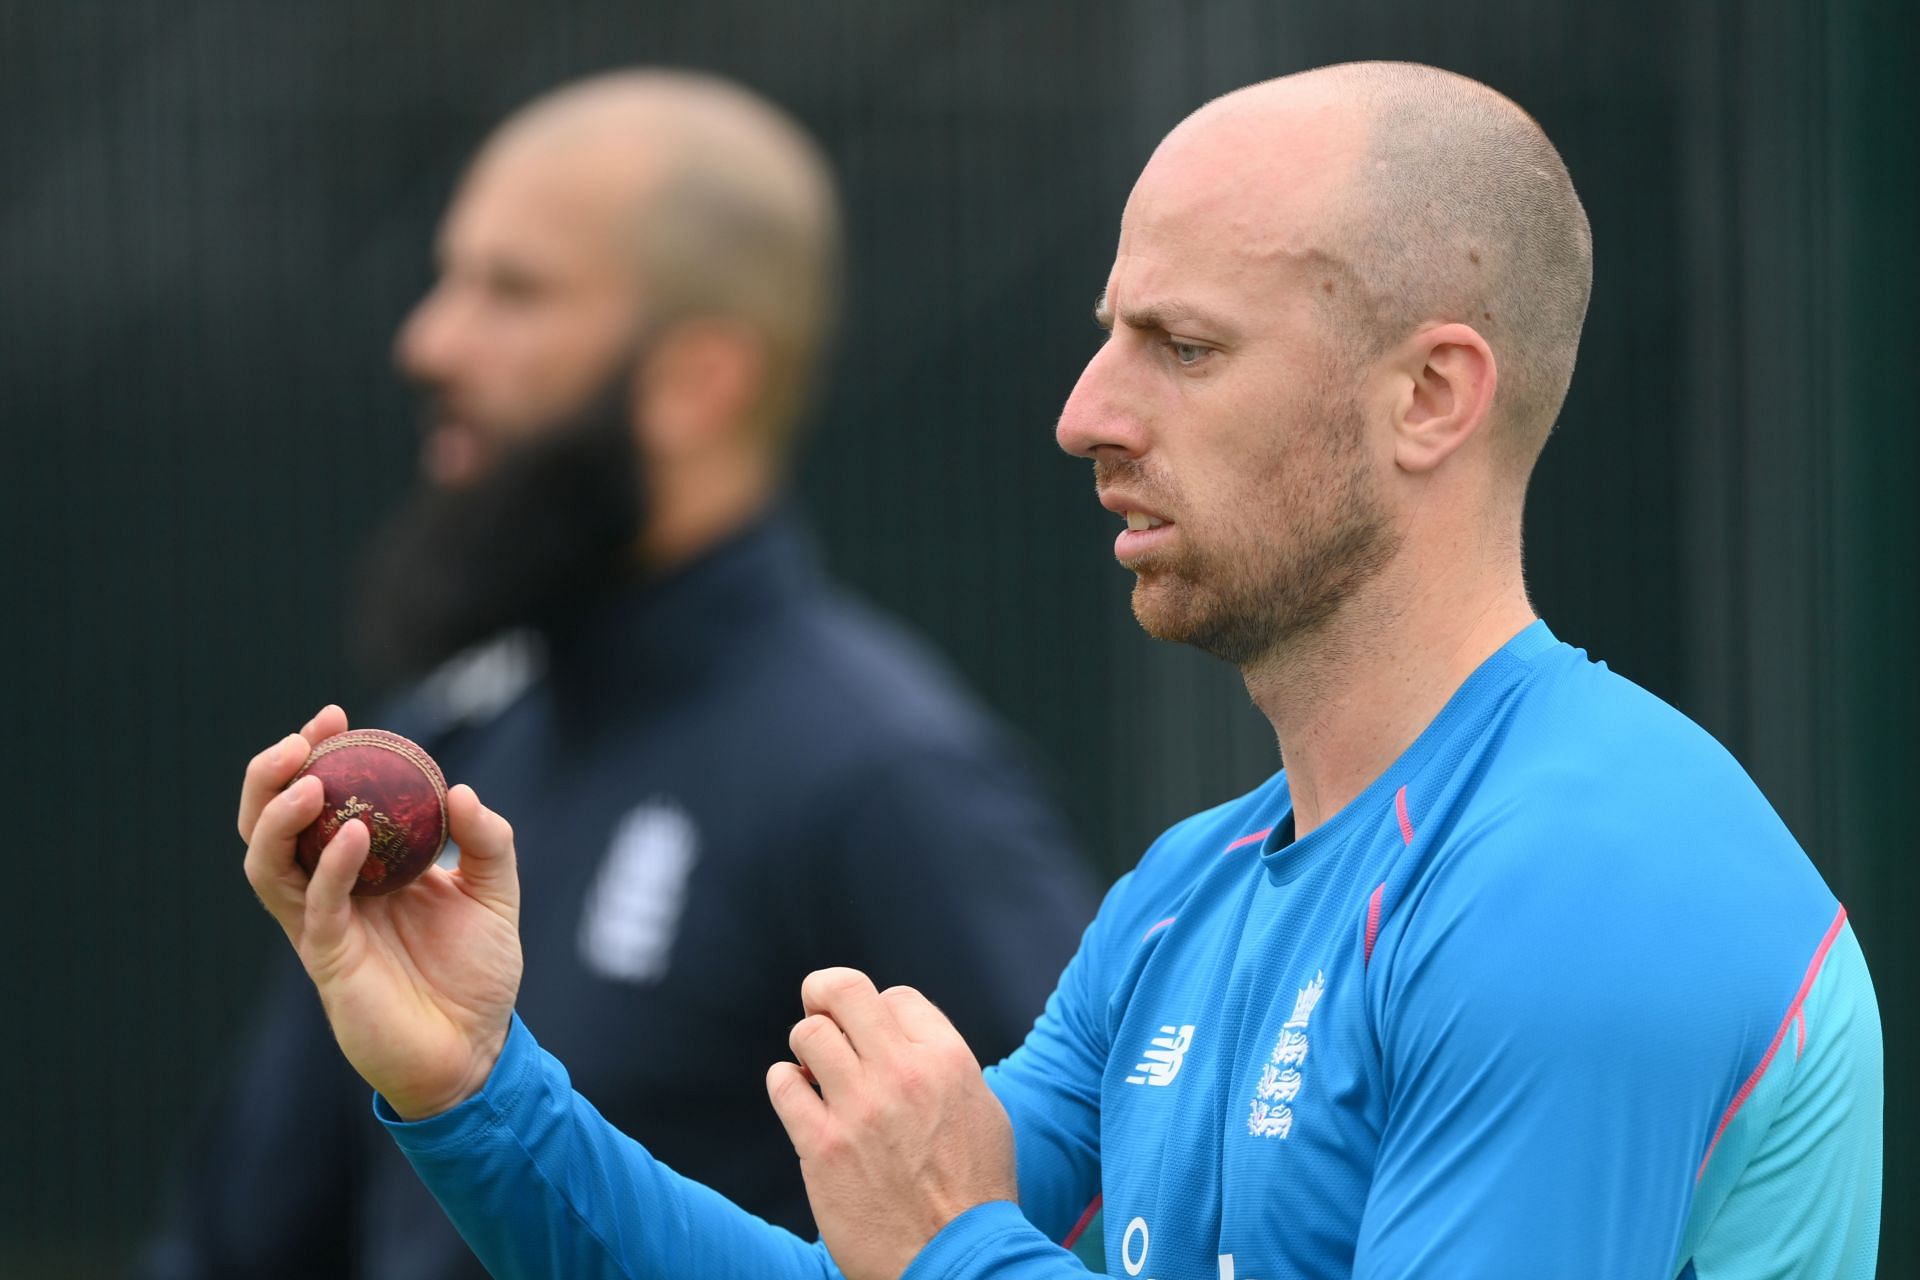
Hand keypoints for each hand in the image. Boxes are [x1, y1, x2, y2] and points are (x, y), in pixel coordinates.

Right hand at [240, 705, 523, 1120]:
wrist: (476, 1052)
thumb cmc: (477, 975)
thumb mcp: (494, 894)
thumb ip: (486, 841)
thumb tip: (459, 790)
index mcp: (360, 870)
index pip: (318, 803)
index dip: (317, 757)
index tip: (338, 716)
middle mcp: (329, 893)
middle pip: (267, 827)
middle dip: (270, 775)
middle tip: (303, 738)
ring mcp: (322, 928)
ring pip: (267, 865)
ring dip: (279, 817)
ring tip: (308, 777)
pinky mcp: (331, 962)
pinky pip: (318, 907)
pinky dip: (331, 867)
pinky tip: (357, 834)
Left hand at [766, 968, 1015, 1279]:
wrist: (957, 1258)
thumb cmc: (974, 1192)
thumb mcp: (982, 1110)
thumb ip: (944, 1066)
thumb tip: (906, 1040)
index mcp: (947, 1060)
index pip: (896, 996)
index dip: (880, 1012)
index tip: (876, 1037)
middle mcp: (902, 1073)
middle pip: (844, 990)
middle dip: (825, 993)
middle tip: (821, 1010)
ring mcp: (860, 1108)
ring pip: (808, 1032)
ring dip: (807, 1046)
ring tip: (816, 1071)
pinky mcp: (822, 1146)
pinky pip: (782, 1085)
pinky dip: (786, 1085)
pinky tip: (802, 1102)